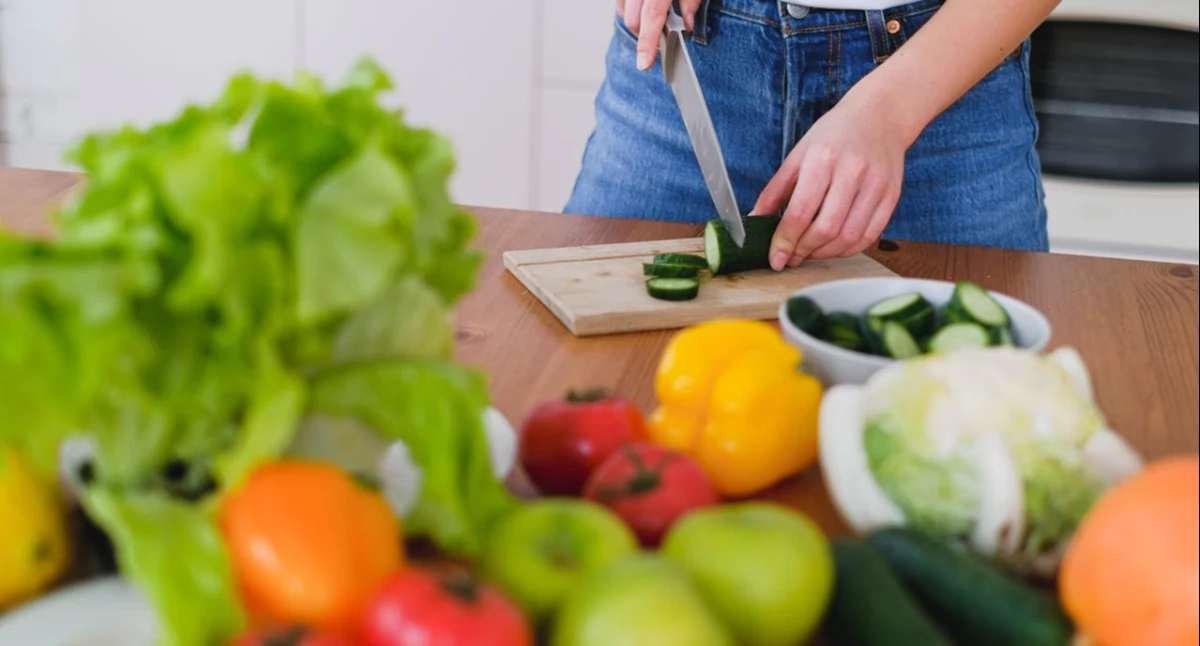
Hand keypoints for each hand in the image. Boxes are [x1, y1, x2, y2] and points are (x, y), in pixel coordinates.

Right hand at [617, 0, 702, 69]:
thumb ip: (691, 1)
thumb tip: (687, 25)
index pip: (652, 15)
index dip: (648, 42)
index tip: (644, 64)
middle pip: (634, 20)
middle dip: (645, 36)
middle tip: (664, 39)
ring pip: (623, 12)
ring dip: (637, 23)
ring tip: (655, 22)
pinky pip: (620, 3)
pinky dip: (629, 10)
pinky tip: (641, 10)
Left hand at [752, 92, 910, 270]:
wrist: (880, 116)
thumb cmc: (834, 135)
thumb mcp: (798, 155)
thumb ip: (775, 191)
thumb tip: (755, 221)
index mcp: (823, 159)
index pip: (800, 212)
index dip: (785, 241)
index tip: (775, 259)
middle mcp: (852, 172)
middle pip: (825, 229)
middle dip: (804, 251)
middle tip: (791, 257)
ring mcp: (875, 185)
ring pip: (849, 237)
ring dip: (825, 253)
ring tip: (810, 252)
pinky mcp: (891, 196)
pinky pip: (870, 236)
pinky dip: (848, 249)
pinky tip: (833, 247)